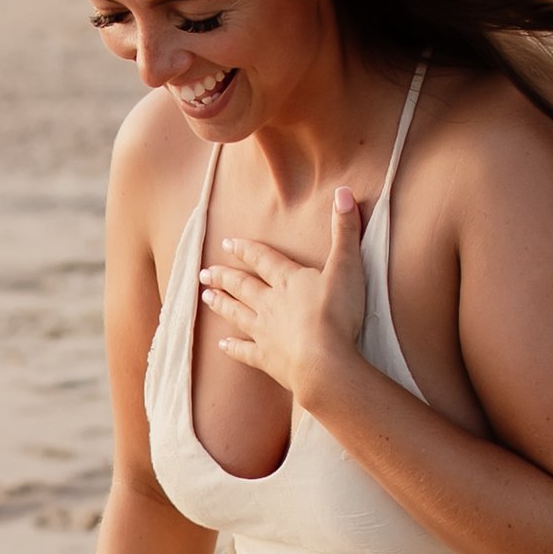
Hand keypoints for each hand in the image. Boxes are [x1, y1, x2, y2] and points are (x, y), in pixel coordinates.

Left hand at [200, 190, 368, 406]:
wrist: (324, 362)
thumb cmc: (337, 313)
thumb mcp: (347, 266)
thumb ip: (345, 231)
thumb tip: (344, 192)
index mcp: (288, 280)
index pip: (263, 259)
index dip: (246, 250)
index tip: (227, 243)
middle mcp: (270, 303)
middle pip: (243, 286)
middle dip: (225, 277)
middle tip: (205, 272)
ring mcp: (265, 332)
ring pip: (237, 314)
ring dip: (222, 304)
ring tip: (206, 297)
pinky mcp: (267, 360)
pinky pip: (244, 352)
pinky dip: (232, 347)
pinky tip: (221, 344)